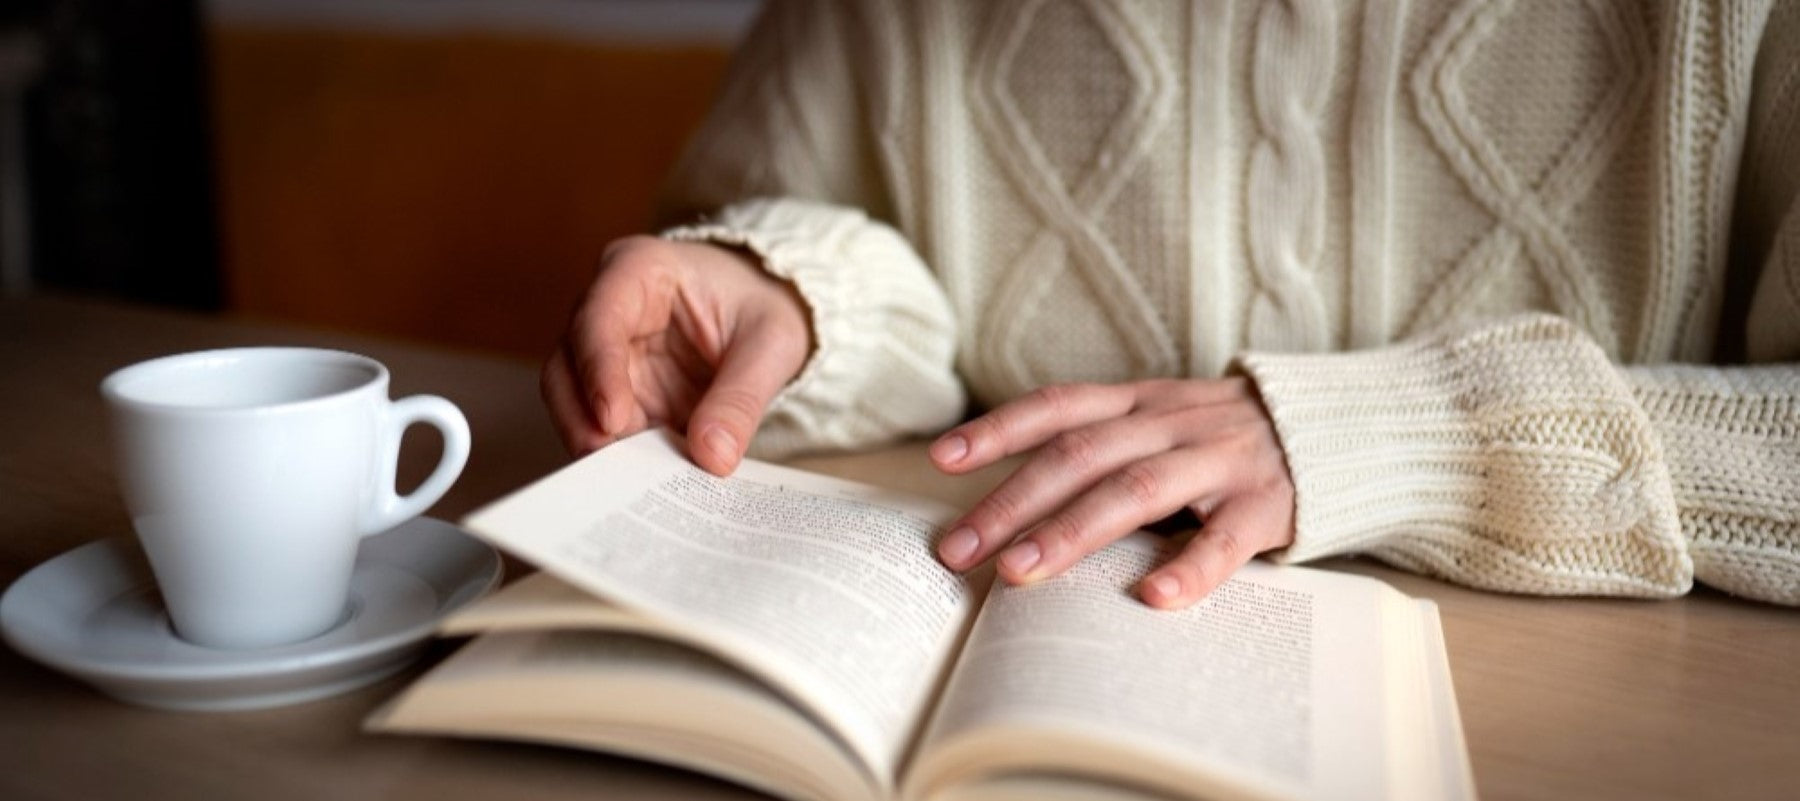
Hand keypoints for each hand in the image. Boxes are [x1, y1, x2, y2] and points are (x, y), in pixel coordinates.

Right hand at [542, 236, 811, 473]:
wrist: (765, 309)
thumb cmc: (762, 304)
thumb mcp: (772, 343)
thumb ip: (742, 397)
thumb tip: (712, 457)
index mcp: (639, 270)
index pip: (599, 317)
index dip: (599, 370)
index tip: (612, 420)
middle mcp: (608, 308)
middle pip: (568, 364)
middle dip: (582, 417)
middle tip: (610, 466)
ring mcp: (608, 354)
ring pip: (573, 401)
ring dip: (598, 441)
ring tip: (631, 481)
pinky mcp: (618, 393)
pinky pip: (605, 427)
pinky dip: (621, 454)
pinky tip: (643, 481)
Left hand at [930, 378, 1294, 608]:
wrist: (1339, 428)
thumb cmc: (1226, 439)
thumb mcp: (1162, 422)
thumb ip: (1102, 448)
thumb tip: (1010, 504)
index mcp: (1141, 403)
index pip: (1058, 408)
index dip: (997, 428)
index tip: (941, 459)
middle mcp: (1172, 423)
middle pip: (1079, 457)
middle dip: (1010, 503)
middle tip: (957, 550)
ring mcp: (1219, 462)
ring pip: (1136, 490)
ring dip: (1071, 532)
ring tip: (1020, 574)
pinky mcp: (1266, 505)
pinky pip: (1225, 539)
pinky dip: (1189, 569)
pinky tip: (1151, 599)